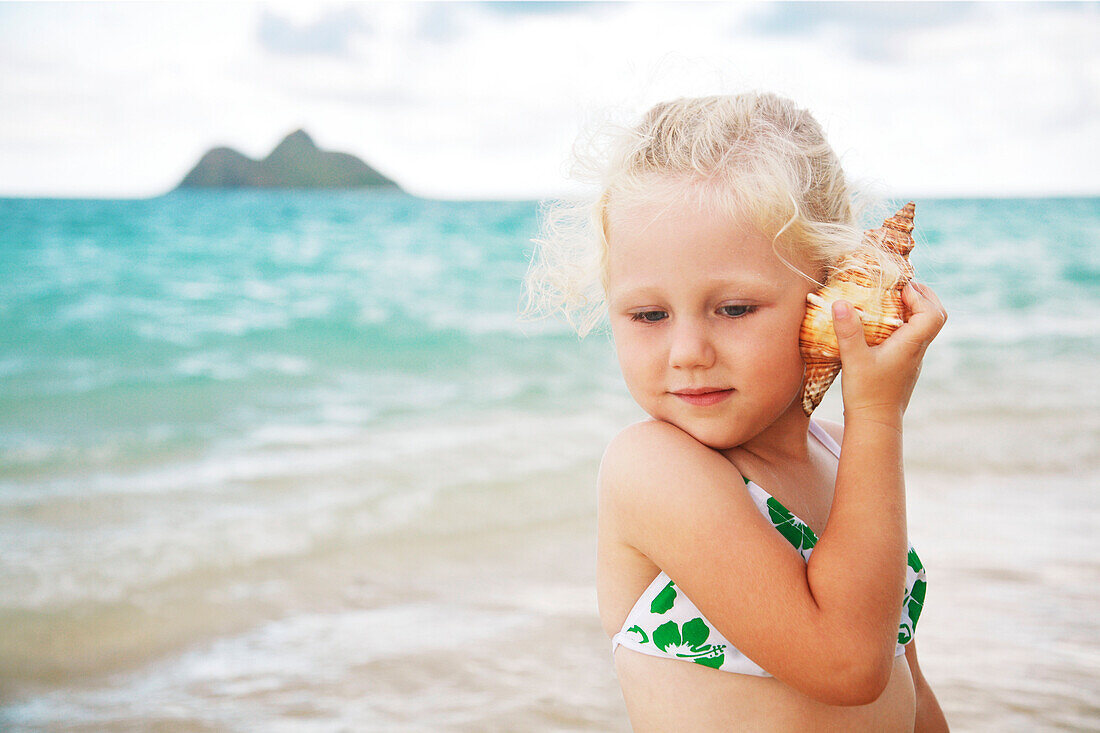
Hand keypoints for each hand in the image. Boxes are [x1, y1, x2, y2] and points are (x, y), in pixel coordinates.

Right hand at [831, 282, 946, 424]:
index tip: (899, 289)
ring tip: (892, 301)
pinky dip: (906, 323)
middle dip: (924, 297)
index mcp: (911, 345)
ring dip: (915, 309)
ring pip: (926, 327)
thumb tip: (840, 302)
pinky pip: (914, 337)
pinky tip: (884, 325)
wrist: (876, 424)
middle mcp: (918, 350)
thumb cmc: (866, 393)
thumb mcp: (854, 360)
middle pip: (937, 316)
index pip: (933, 314)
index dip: (920, 296)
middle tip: (902, 287)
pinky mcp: (905, 365)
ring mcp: (913, 358)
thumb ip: (848, 331)